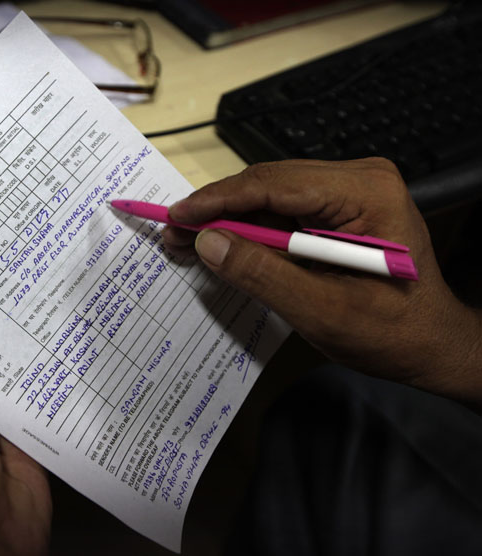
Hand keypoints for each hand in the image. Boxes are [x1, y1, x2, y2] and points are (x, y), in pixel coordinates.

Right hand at [163, 158, 481, 406]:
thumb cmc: (391, 333)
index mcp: (365, 194)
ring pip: (270, 195)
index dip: (217, 200)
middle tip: (173, 234)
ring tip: (189, 240)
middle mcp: (360, 179)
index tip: (175, 217)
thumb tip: (207, 242)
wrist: (430, 345)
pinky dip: (250, 228)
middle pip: (268, 184)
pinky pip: (283, 210)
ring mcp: (351, 191)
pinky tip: (223, 243)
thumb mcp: (323, 310)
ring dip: (229, 219)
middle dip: (217, 210)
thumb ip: (263, 273)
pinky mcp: (340, 208)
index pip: (273, 185)